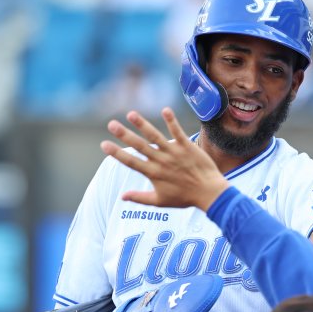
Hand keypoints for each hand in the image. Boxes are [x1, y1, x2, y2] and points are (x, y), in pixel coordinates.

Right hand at [100, 108, 227, 210]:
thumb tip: (121, 197)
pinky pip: (178, 132)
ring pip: (155, 136)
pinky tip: (165, 109)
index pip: (131, 162)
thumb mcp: (160, 202)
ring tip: (131, 114)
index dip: (116, 153)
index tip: (103, 144)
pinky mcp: (187, 147)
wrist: (209, 193)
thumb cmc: (184, 198)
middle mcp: (161, 161)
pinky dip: (171, 121)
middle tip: (111, 124)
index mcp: (153, 173)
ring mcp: (174, 153)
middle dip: (124, 135)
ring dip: (143, 124)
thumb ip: (140, 198)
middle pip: (140, 146)